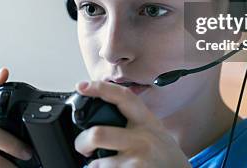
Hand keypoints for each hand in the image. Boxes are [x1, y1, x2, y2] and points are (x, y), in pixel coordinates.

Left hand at [74, 81, 190, 167]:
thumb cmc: (165, 157)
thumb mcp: (155, 132)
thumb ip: (133, 122)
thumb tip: (99, 117)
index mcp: (146, 121)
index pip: (123, 97)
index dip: (101, 88)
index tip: (82, 86)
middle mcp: (142, 138)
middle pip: (99, 134)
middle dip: (82, 142)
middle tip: (83, 147)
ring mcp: (138, 159)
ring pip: (97, 163)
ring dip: (93, 166)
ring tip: (104, 166)